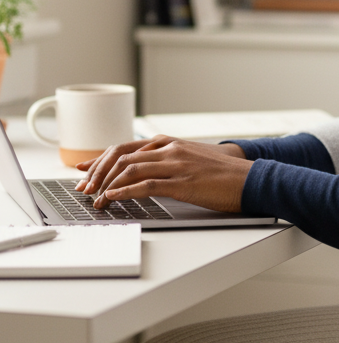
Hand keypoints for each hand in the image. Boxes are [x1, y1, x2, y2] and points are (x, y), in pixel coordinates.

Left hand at [74, 135, 251, 212]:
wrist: (251, 178)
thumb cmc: (224, 173)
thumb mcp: (192, 160)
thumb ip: (169, 162)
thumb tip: (146, 175)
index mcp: (170, 143)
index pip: (125, 147)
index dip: (100, 159)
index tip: (84, 169)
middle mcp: (169, 149)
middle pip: (121, 156)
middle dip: (97, 172)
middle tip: (83, 187)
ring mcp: (175, 165)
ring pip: (129, 170)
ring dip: (106, 185)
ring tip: (95, 199)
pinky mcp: (182, 183)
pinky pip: (145, 185)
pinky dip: (123, 192)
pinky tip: (113, 199)